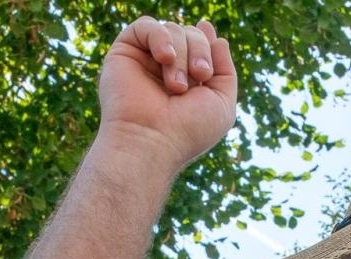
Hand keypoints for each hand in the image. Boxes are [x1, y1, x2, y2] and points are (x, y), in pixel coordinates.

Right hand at [98, 17, 236, 172]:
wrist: (151, 142)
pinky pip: (146, 25)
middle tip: (200, 76)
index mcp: (187, 78)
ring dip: (182, 55)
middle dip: (201, 51)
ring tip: (177, 86)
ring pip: (172, 29)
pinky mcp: (125, 52)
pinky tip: (165, 59)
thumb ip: (226, 71)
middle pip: (191, 34)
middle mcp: (165, 68)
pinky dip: (161, 37)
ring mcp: (145, 60)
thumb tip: (219, 38)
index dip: (208, 42)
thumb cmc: (188, 130)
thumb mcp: (222, 103)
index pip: (201, 45)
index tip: (213, 47)